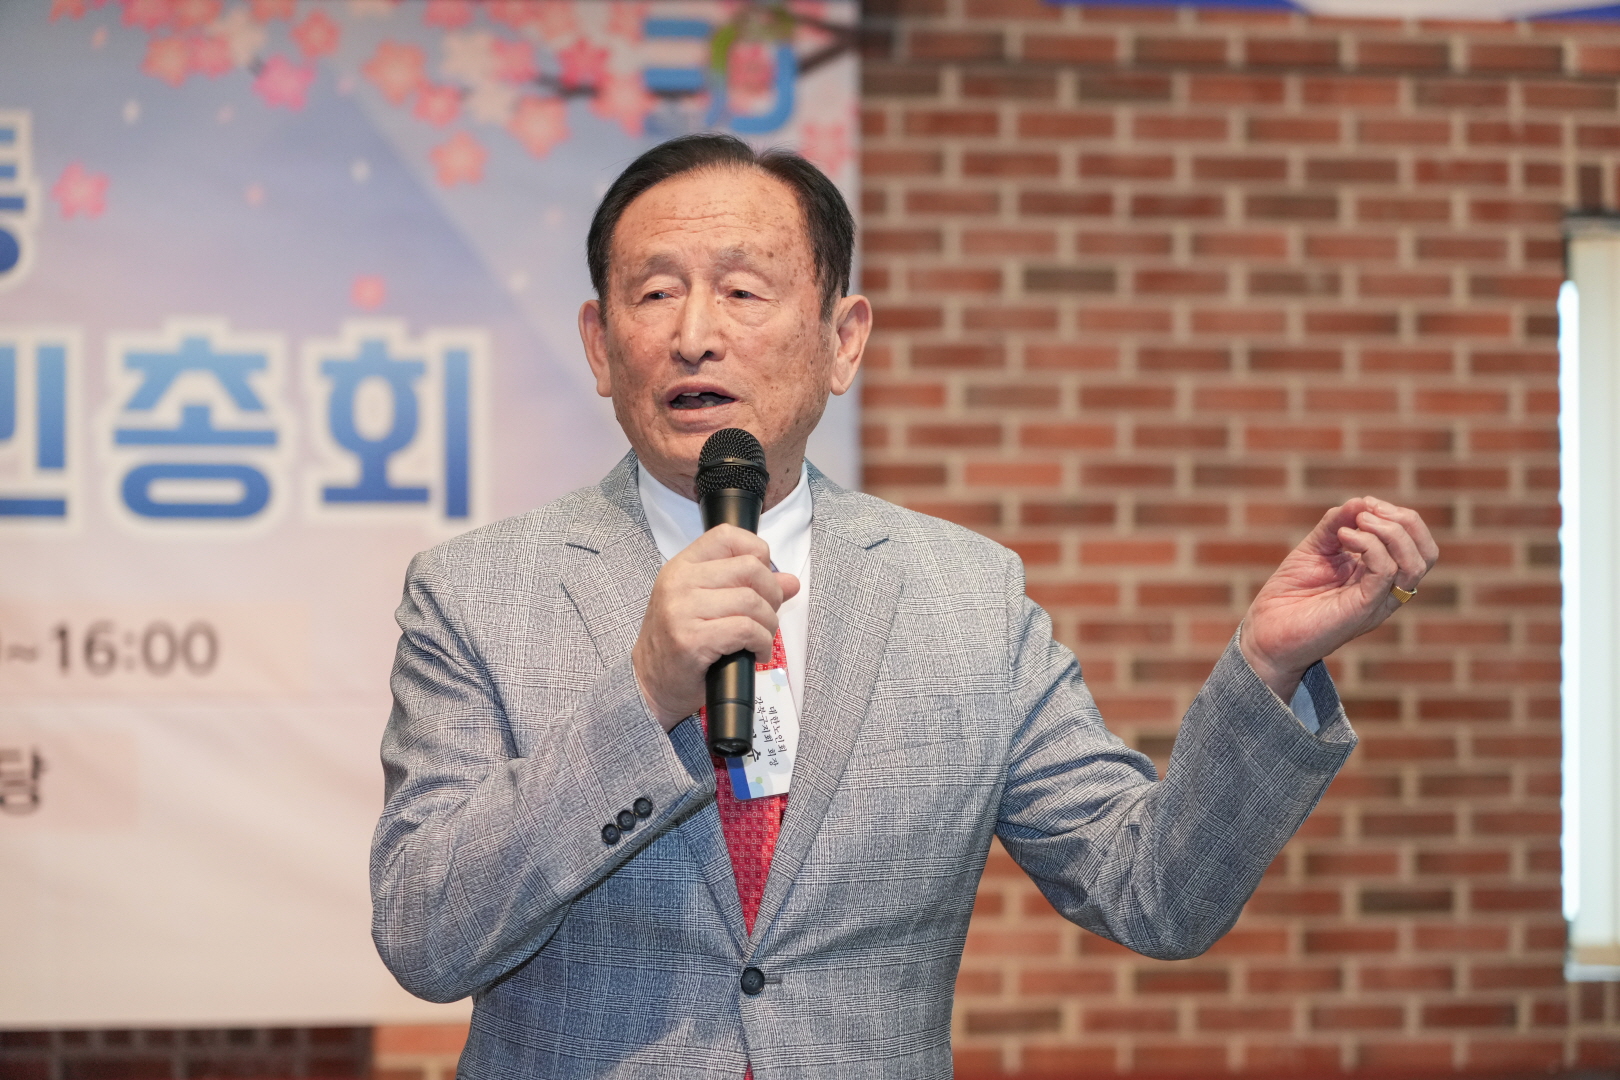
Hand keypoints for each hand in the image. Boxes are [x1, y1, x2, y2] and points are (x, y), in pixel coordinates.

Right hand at [633, 524, 800, 730]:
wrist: (650, 683)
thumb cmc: (680, 643)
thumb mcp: (709, 606)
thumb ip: (748, 587)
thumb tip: (790, 581)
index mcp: (682, 566)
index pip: (728, 536)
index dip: (757, 552)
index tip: (762, 579)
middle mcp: (679, 582)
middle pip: (750, 568)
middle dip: (772, 594)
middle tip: (767, 616)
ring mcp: (682, 610)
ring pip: (752, 601)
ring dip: (769, 624)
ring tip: (761, 638)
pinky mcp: (691, 640)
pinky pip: (746, 630)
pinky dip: (762, 643)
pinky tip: (757, 653)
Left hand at [1240, 496, 1438, 702]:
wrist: (1266, 631)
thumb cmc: (1290, 593)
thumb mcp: (1315, 548)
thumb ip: (1336, 524)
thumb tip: (1361, 501)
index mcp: (1381, 576)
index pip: (1417, 544)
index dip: (1399, 516)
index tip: (1365, 504)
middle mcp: (1386, 590)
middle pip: (1427, 553)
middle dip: (1403, 521)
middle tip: (1366, 511)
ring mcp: (1378, 602)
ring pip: (1414, 564)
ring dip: (1389, 532)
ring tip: (1356, 522)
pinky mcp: (1362, 609)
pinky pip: (1385, 573)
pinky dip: (1370, 546)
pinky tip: (1344, 536)